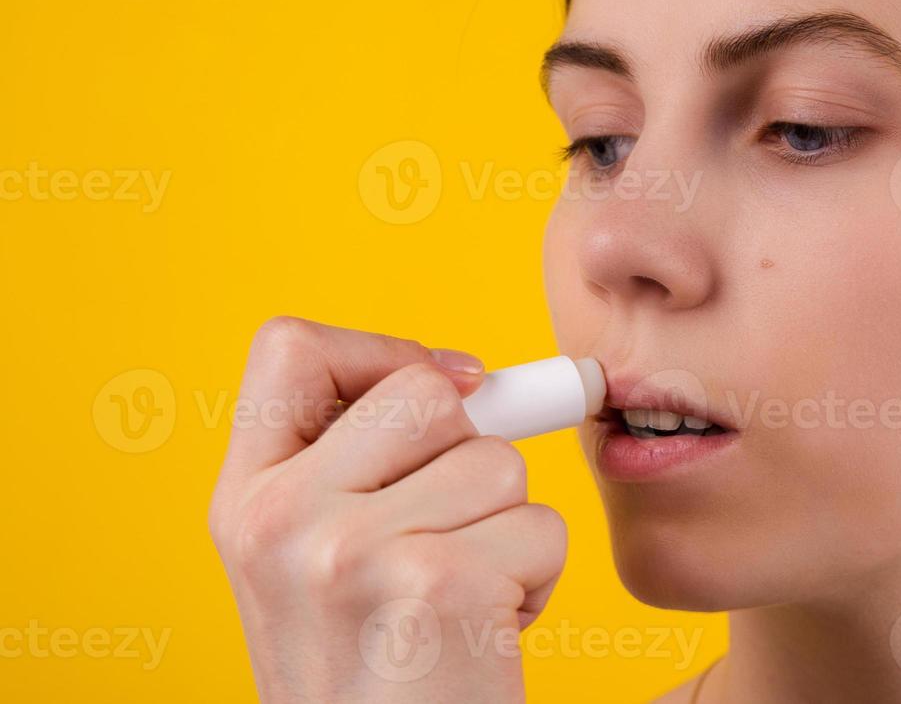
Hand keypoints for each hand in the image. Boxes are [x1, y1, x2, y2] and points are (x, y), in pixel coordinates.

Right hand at [208, 317, 566, 702]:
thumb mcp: (321, 562)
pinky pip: (541, 526)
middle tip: (452, 530)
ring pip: (499, 462)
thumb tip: (476, 377)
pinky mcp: (434, 583)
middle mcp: (278, 520)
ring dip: (508, 528)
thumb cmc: (376, 673)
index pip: (287, 346)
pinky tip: (487, 634)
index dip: (376, 350)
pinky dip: (539, 580)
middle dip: (470, 450)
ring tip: (461, 600)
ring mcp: (349, 551)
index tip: (437, 391)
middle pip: (424, 390)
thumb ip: (362, 464)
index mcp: (243, 502)